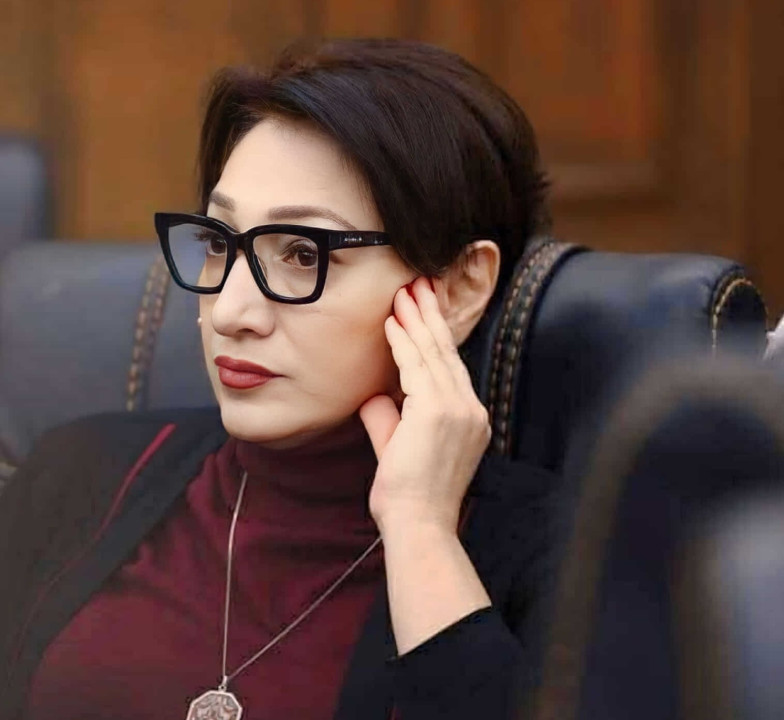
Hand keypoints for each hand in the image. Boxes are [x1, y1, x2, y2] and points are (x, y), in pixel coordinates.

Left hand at [360, 276, 490, 534]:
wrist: (419, 523)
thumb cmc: (408, 496)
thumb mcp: (398, 448)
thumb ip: (388, 419)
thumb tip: (374, 397)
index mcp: (469, 419)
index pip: (450, 366)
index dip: (436, 335)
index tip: (423, 308)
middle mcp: (470, 409)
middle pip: (447, 351)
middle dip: (430, 314)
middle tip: (419, 282)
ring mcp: (457, 409)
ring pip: (434, 353)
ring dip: (416, 319)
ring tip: (405, 290)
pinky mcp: (437, 410)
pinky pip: (417, 366)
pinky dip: (404, 342)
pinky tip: (393, 322)